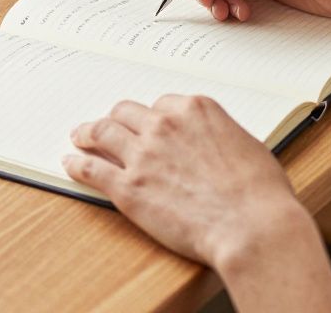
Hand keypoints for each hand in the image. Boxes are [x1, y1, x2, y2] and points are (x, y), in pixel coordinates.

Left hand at [62, 94, 307, 267]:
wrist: (251, 226)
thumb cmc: (260, 193)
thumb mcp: (245, 146)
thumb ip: (218, 137)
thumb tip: (211, 146)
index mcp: (195, 110)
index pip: (162, 104)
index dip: (153, 117)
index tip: (148, 124)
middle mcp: (164, 124)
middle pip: (127, 112)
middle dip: (117, 118)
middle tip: (108, 125)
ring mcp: (143, 154)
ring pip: (103, 132)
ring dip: (88, 132)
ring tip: (80, 136)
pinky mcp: (128, 188)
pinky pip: (92, 169)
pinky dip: (77, 164)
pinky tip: (70, 163)